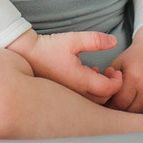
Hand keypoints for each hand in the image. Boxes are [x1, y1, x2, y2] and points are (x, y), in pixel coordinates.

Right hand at [7, 29, 123, 103]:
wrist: (24, 55)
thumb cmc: (47, 48)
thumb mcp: (73, 39)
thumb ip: (95, 40)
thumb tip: (114, 41)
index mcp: (80, 80)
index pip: (108, 89)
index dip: (118, 81)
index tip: (115, 69)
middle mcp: (76, 93)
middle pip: (104, 99)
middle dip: (111, 86)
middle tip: (111, 71)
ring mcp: (68, 97)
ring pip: (93, 102)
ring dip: (101, 89)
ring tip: (97, 71)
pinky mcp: (62, 96)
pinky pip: (83, 101)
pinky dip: (90, 91)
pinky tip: (85, 74)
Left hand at [105, 22, 142, 113]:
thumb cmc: (136, 57)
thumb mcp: (118, 63)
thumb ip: (109, 80)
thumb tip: (99, 97)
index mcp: (134, 77)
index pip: (118, 103)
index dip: (109, 106)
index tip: (104, 105)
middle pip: (128, 112)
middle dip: (118, 112)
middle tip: (110, 109)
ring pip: (139, 117)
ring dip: (129, 115)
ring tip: (122, 108)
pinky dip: (141, 115)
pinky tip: (134, 107)